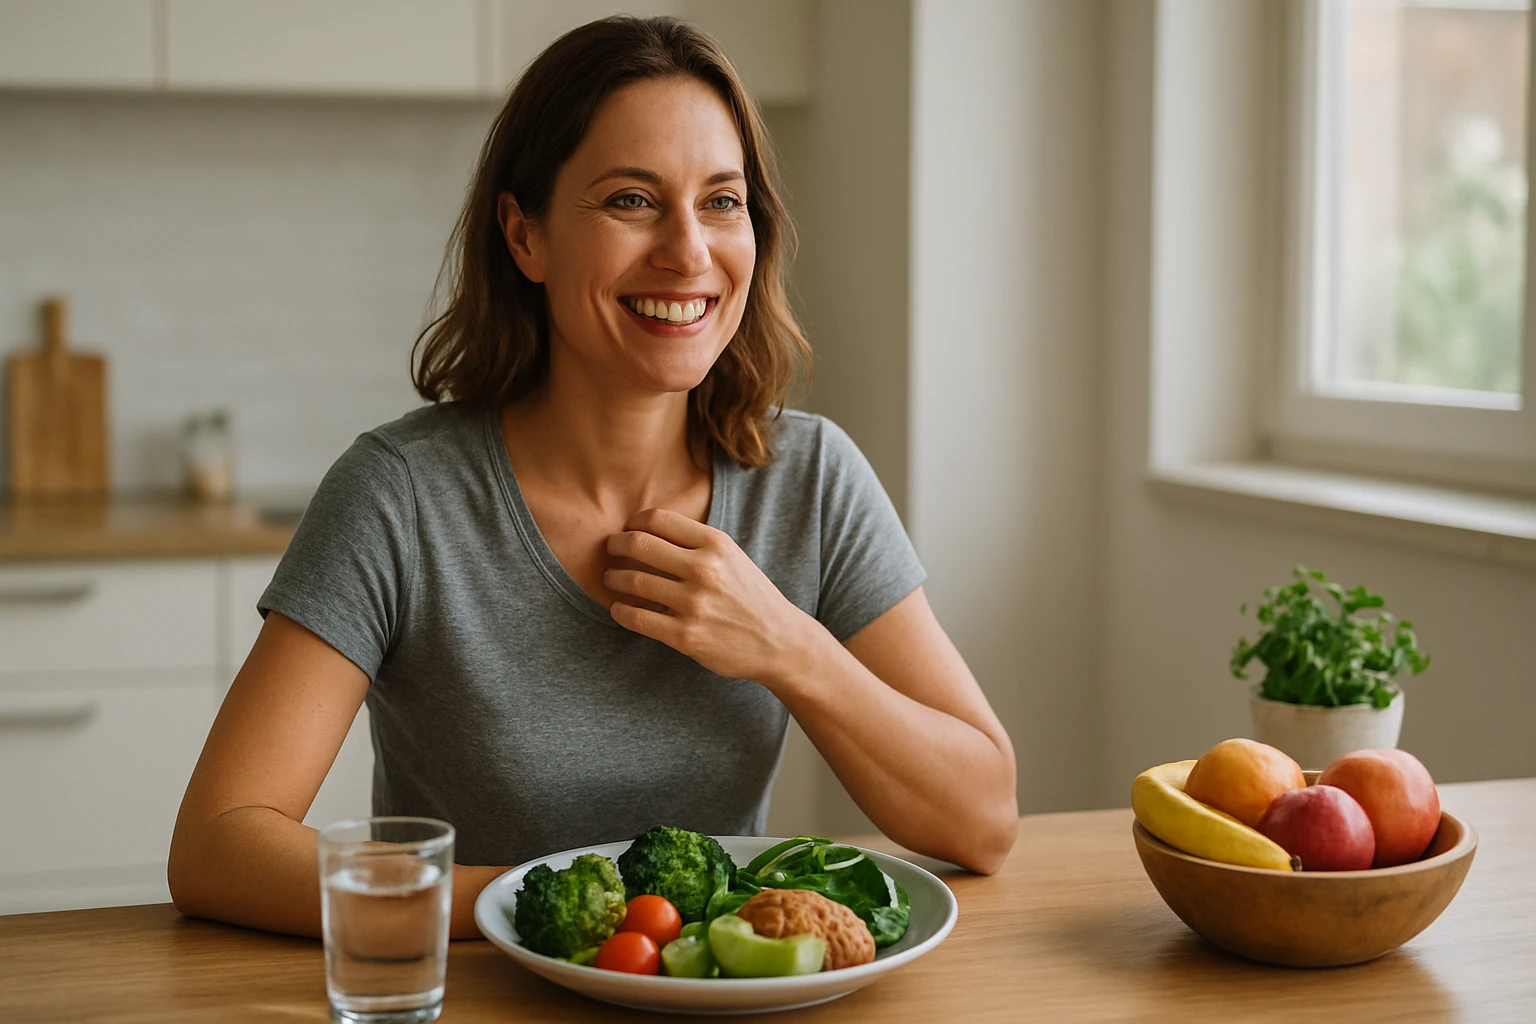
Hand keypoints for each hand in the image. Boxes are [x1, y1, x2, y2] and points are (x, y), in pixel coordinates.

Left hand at [604, 507, 819, 683]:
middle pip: (638, 544)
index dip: (633, 522)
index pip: (657, 519)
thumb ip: (696, 542)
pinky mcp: (685, 635)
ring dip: (614, 578)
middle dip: (616, 545)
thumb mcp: (732, 557)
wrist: (778, 641)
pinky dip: (620, 610)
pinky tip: (620, 607)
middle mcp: (704, 569)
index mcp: (716, 544)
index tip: (628, 529)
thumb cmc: (750, 596)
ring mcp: (693, 604)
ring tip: (613, 579)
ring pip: (632, 581)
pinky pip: (636, 618)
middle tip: (610, 550)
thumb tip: (647, 529)